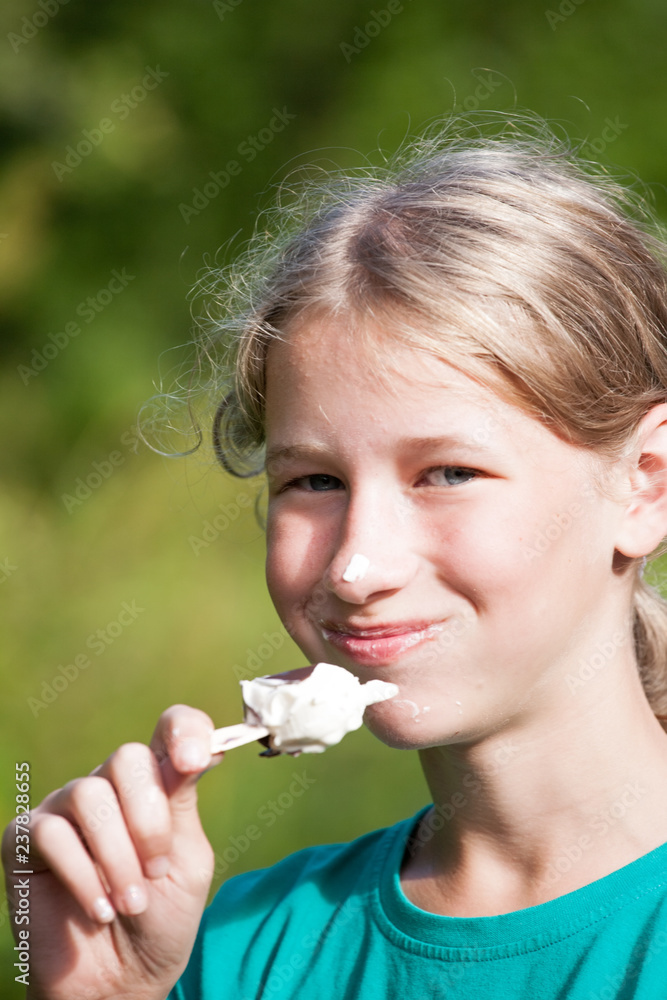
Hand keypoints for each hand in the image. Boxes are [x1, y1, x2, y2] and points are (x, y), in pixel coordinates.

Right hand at [2, 705, 221, 999]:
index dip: (184, 731)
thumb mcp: (188, 861)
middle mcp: (109, 786)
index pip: (171, 728)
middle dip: (149, 819)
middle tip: (157, 871)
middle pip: (127, 758)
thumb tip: (202, 749)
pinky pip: (51, 834)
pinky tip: (100, 909)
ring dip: (118, 857)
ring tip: (131, 903)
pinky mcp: (23, 839)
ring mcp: (64, 808)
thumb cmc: (161, 918)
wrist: (121, 982)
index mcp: (156, 784)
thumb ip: (183, 805)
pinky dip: (83, 876)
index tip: (194, 761)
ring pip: (89, 795)